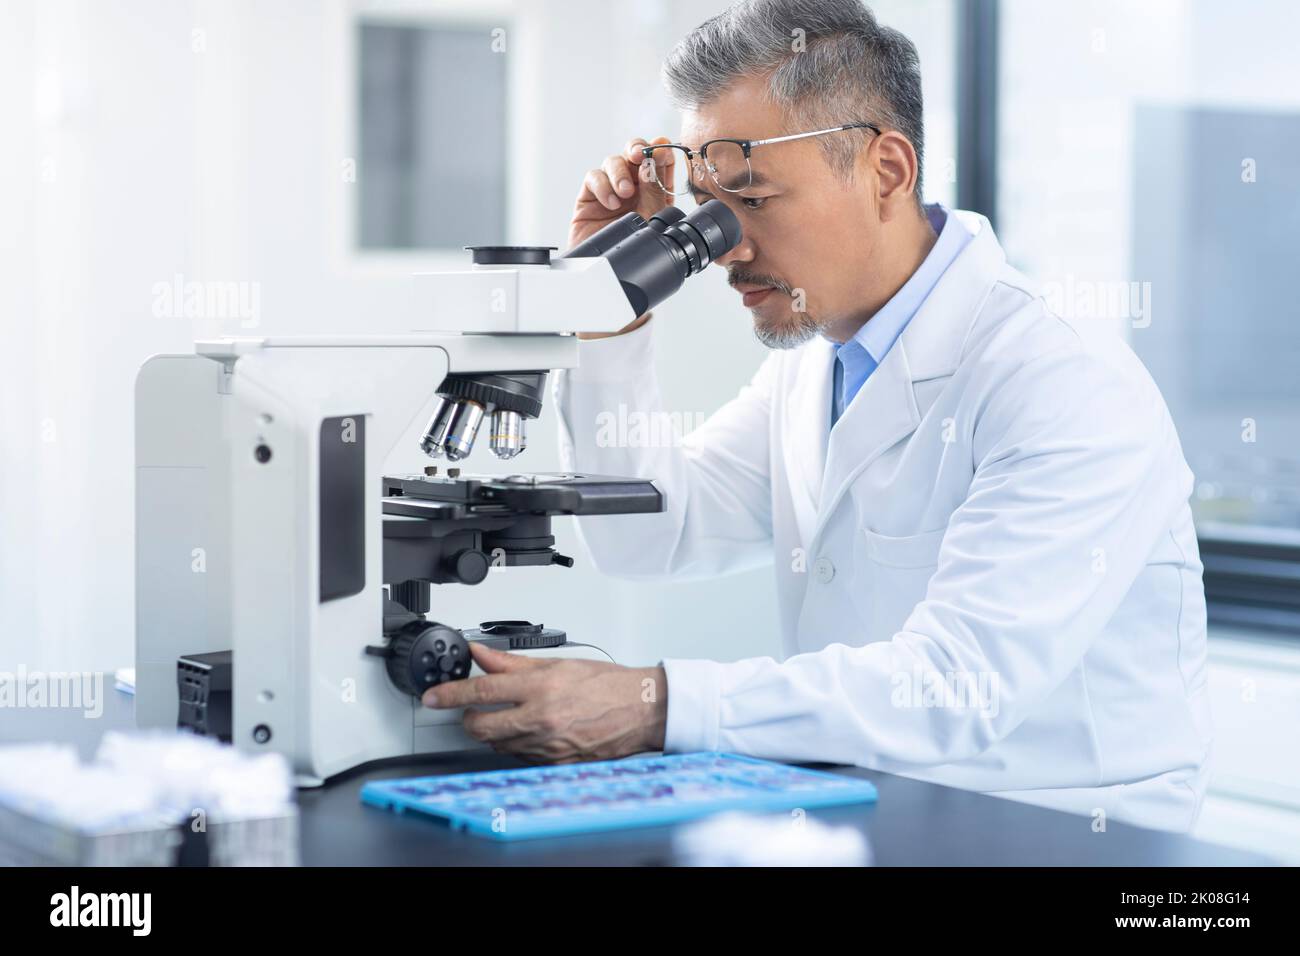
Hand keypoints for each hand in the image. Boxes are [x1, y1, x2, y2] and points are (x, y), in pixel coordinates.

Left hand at [422, 643, 667, 763]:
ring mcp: (546, 745)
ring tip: (511, 714)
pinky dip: (516, 743)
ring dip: (494, 730)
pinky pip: (519, 756)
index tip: (433, 696)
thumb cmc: (606, 685)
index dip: (450, 694)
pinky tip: (530, 729)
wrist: (640, 710)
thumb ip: (512, 662)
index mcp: (540, 688)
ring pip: (497, 744)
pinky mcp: (554, 762)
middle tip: (470, 709)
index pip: (480, 691)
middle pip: (480, 726)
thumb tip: (481, 654)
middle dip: (468, 718)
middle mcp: (540, 719)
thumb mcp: (557, 663)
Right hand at [568, 135, 675, 249]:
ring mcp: (610, 189)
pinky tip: (611, 203)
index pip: (659, 160)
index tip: (662, 148)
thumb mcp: (650, 218)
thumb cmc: (631, 249)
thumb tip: (652, 162)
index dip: (661, 149)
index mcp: (653, 190)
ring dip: (619, 172)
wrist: (607, 269)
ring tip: (625, 193)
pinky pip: (594, 177)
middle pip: (634, 152)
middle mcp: (632, 186)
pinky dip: (602, 186)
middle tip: (640, 155)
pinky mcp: (589, 196)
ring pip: (613, 161)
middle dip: (638, 148)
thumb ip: (654, 190)